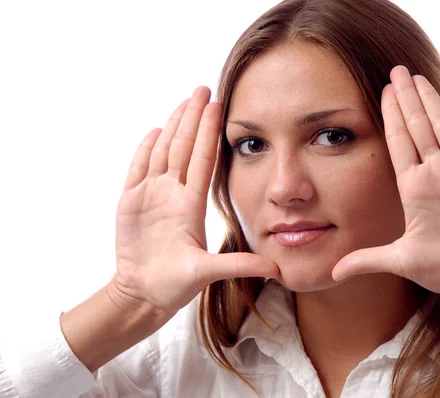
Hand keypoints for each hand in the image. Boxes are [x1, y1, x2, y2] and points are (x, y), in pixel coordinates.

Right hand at [111, 87, 278, 315]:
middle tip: (203, 89)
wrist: (144, 293)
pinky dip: (144, 149)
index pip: (203, 160)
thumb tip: (276, 269)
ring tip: (184, 101)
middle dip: (193, 118)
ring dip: (173, 126)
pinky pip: (137, 169)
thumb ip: (238, 266)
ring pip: (163, 152)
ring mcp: (151, 196)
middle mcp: (173, 194)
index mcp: (192, 205)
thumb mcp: (207, 273)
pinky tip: (155, 129)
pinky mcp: (130, 202)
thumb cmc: (175, 285)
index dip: (210, 133)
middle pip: (184, 148)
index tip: (220, 107)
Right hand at [332, 66, 439, 318]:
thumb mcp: (402, 261)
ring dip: (432, 99)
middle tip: (399, 71)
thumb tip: (333, 272)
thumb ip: (366, 260)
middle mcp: (438, 172)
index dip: (392, 114)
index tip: (386, 91)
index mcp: (414, 188)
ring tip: (419, 79)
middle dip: (407, 96)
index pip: (399, 141)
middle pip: (419, 125)